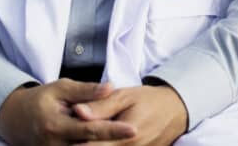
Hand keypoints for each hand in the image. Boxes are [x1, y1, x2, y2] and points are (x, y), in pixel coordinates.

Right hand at [0, 79, 137, 144]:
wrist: (15, 119)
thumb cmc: (41, 99)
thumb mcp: (61, 88)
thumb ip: (86, 90)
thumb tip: (110, 87)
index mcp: (56, 125)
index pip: (90, 130)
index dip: (113, 130)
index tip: (134, 129)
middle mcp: (54, 145)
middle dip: (113, 143)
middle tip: (135, 134)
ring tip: (125, 139)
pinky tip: (108, 142)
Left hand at [72, 85, 188, 145]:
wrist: (175, 111)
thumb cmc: (148, 100)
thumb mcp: (125, 96)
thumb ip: (100, 106)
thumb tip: (77, 111)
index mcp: (126, 135)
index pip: (91, 145)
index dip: (74, 142)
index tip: (62, 137)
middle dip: (81, 145)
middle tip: (68, 138)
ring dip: (93, 145)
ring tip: (83, 138)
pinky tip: (97, 140)